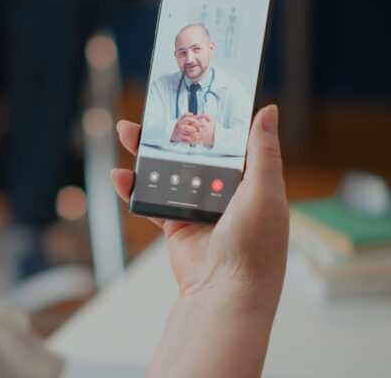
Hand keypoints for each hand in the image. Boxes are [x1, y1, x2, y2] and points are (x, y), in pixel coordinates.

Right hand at [112, 105, 287, 306]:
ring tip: (128, 134)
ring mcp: (200, 209)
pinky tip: (121, 176)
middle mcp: (227, 193)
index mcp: (253, 181)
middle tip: (152, 112)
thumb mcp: (265, 192)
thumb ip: (263, 152)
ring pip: (170, 172)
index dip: (214, 119)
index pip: (232, 141)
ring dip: (148, 155)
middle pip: (194, 153)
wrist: (225, 294)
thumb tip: (269, 111)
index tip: (196, 95)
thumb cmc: (255, 250)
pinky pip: (152, 201)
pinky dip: (134, 188)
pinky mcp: (177, 225)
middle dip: (172, 132)